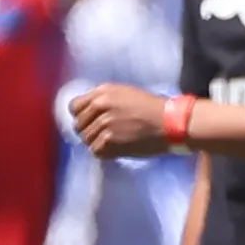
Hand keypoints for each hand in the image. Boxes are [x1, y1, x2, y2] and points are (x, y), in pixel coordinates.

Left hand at [67, 83, 183, 158]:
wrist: (171, 122)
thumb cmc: (153, 109)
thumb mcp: (126, 94)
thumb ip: (104, 100)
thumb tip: (87, 113)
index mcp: (103, 92)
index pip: (74, 107)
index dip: (81, 116)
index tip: (90, 122)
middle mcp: (100, 105)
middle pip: (79, 125)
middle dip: (90, 132)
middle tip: (106, 135)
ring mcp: (104, 123)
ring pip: (86, 140)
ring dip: (98, 143)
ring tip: (115, 142)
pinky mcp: (109, 140)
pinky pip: (95, 151)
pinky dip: (105, 153)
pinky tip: (118, 148)